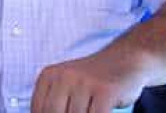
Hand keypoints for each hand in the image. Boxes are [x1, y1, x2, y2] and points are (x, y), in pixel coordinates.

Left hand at [31, 51, 147, 112]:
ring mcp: (85, 81)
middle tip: (82, 110)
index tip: (65, 111)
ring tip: (93, 106)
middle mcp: (64, 75)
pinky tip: (103, 110)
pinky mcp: (105, 90)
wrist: (128, 58)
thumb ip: (55, 106)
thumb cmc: (94, 81)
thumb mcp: (67, 87)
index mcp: (49, 75)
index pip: (37, 110)